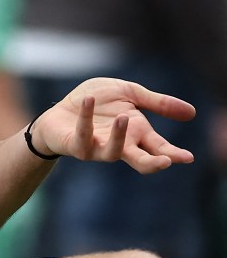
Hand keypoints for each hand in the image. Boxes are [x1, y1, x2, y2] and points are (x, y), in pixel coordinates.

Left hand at [33, 77, 195, 173]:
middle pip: (141, 162)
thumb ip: (157, 103)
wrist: (65, 106)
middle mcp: (121, 145)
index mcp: (137, 134)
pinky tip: (88, 100)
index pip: (160, 148)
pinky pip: (83, 136)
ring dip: (119, 137)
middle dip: (154, 163)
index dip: (174, 154)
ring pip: (113, 152)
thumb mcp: (129, 93)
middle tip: (166, 161)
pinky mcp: (77, 145)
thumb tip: (192, 112)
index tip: (187, 157)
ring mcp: (98, 148)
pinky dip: (86, 118)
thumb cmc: (99, 102)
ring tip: (124, 117)